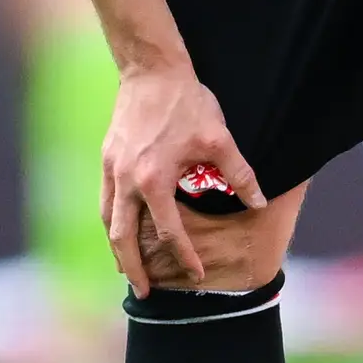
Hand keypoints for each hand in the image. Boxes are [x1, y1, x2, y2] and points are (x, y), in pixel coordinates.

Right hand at [101, 61, 258, 291]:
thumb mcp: (219, 139)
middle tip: (144, 293)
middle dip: (133, 269)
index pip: (169, 233)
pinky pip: (105, 200)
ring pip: (109, 221)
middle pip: (123, 238)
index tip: (194, 275)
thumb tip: (257, 202)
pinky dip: (112, 222)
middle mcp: (126, 181)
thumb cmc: (187, 103)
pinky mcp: (107, 158)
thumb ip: (239, 174)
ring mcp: (112, 169)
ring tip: (127, 269)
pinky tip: (121, 230)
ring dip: (117, 248)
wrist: (152, 70)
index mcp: (153, 181)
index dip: (184, 257)